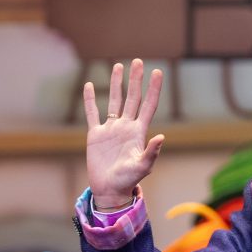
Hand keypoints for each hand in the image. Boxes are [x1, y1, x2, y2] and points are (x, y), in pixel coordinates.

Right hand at [83, 59, 164, 206]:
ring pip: (115, 101)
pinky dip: (90, 100)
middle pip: (132, 98)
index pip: (148, 105)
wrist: (110, 189)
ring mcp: (111, 129)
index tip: (158, 72)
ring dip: (117, 84)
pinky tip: (90, 86)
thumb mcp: (142, 166)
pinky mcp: (95, 135)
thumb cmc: (128, 180)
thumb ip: (151, 152)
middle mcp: (126, 126)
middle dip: (135, 80)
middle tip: (138, 61)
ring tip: (118, 66)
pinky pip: (92, 113)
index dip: (153, 89)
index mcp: (139, 132)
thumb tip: (161, 136)